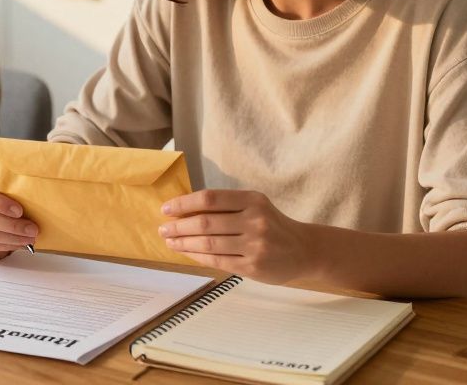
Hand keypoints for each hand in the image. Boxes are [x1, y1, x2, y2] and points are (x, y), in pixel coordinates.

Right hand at [0, 173, 38, 262]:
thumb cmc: (1, 197)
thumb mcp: (4, 188)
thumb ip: (10, 190)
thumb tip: (31, 200)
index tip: (19, 211)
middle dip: (11, 225)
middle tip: (32, 228)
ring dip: (11, 237)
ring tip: (29, 237)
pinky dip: (6, 245)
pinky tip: (18, 242)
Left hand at [158, 189, 318, 283]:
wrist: (304, 250)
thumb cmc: (272, 225)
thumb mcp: (255, 207)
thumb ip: (226, 207)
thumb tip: (184, 210)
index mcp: (252, 200)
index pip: (210, 199)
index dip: (184, 203)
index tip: (166, 209)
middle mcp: (255, 221)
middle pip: (206, 222)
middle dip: (178, 226)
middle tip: (162, 229)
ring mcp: (254, 245)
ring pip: (208, 243)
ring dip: (183, 243)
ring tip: (169, 241)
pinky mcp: (252, 267)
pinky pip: (217, 261)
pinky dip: (197, 256)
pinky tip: (186, 252)